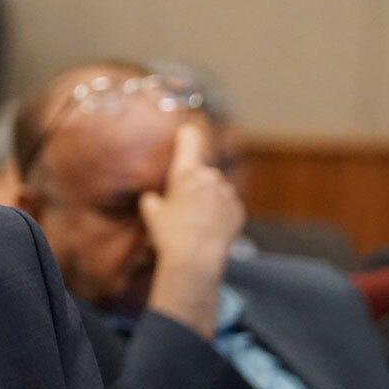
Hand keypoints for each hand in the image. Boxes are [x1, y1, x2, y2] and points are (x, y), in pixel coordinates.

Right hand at [142, 123, 243, 338]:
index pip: (189, 142)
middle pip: (201, 173)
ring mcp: (227, 193)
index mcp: (186, 174)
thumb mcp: (150, 214)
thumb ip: (152, 199)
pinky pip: (226, 206)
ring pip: (215, 190)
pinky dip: (219, 214)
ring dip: (207, 200)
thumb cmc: (169, 234)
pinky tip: (208, 230)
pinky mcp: (238, 210)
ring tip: (195, 223)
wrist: (196, 259)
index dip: (188, 134)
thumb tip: (154, 197)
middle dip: (194, 185)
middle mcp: (210, 178)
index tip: (188, 129)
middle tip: (181, 207)